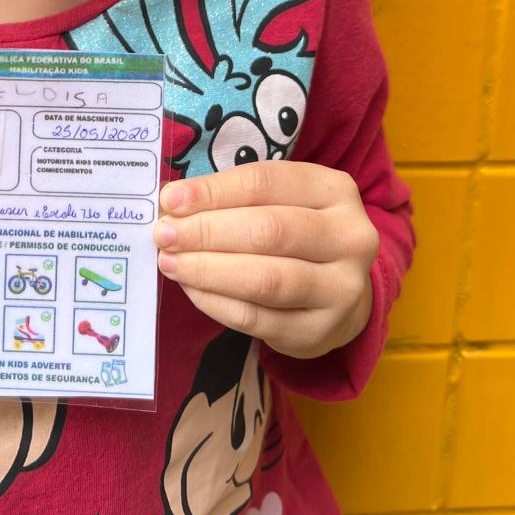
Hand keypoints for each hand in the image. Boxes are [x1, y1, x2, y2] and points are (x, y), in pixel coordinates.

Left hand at [153, 160, 378, 358]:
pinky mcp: (320, 331)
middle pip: (268, 231)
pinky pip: (257, 319)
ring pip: (264, 280)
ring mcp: (341, 290)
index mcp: (335, 191)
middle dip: (206, 231)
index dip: (214, 191)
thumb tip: (172, 203)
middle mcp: (350, 238)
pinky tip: (192, 289)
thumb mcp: (280, 199)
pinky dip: (216, 303)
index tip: (170, 199)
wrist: (341, 291)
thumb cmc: (296, 230)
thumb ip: (233, 197)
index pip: (265, 182)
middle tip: (164, 234)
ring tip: (171, 262)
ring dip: (207, 270)